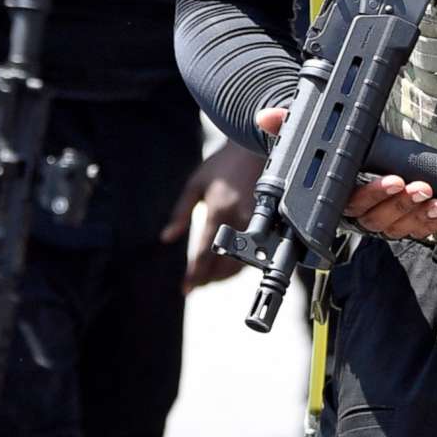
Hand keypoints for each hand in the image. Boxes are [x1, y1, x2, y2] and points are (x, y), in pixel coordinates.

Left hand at [164, 141, 266, 289]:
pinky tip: (230, 264)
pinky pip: (256, 250)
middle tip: (198, 284)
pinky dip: (242, 263)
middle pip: (226, 262)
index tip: (186, 288)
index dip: (195, 273)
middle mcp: (240, 217)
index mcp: (219, 209)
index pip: (204, 250)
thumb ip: (180, 213)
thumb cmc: (223, 164)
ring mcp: (258, 220)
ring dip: (226, 274)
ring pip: (244, 260)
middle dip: (211, 278)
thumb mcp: (195, 184)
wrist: (255, 147)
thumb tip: (166, 237)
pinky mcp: (269, 221)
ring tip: (211, 277)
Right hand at [253, 109, 436, 238]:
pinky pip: (412, 230)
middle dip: (401, 203)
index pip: (353, 201)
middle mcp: (357, 212)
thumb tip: (267, 117)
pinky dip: (429, 225)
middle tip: (419, 187)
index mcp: (337, 196)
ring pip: (397, 226)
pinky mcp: (396, 221)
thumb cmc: (326, 152)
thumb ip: (289, 125)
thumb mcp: (308, 136)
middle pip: (378, 217)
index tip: (394, 179)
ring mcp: (377, 218)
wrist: (337, 159)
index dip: (374, 193)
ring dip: (419, 215)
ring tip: (436, 202)